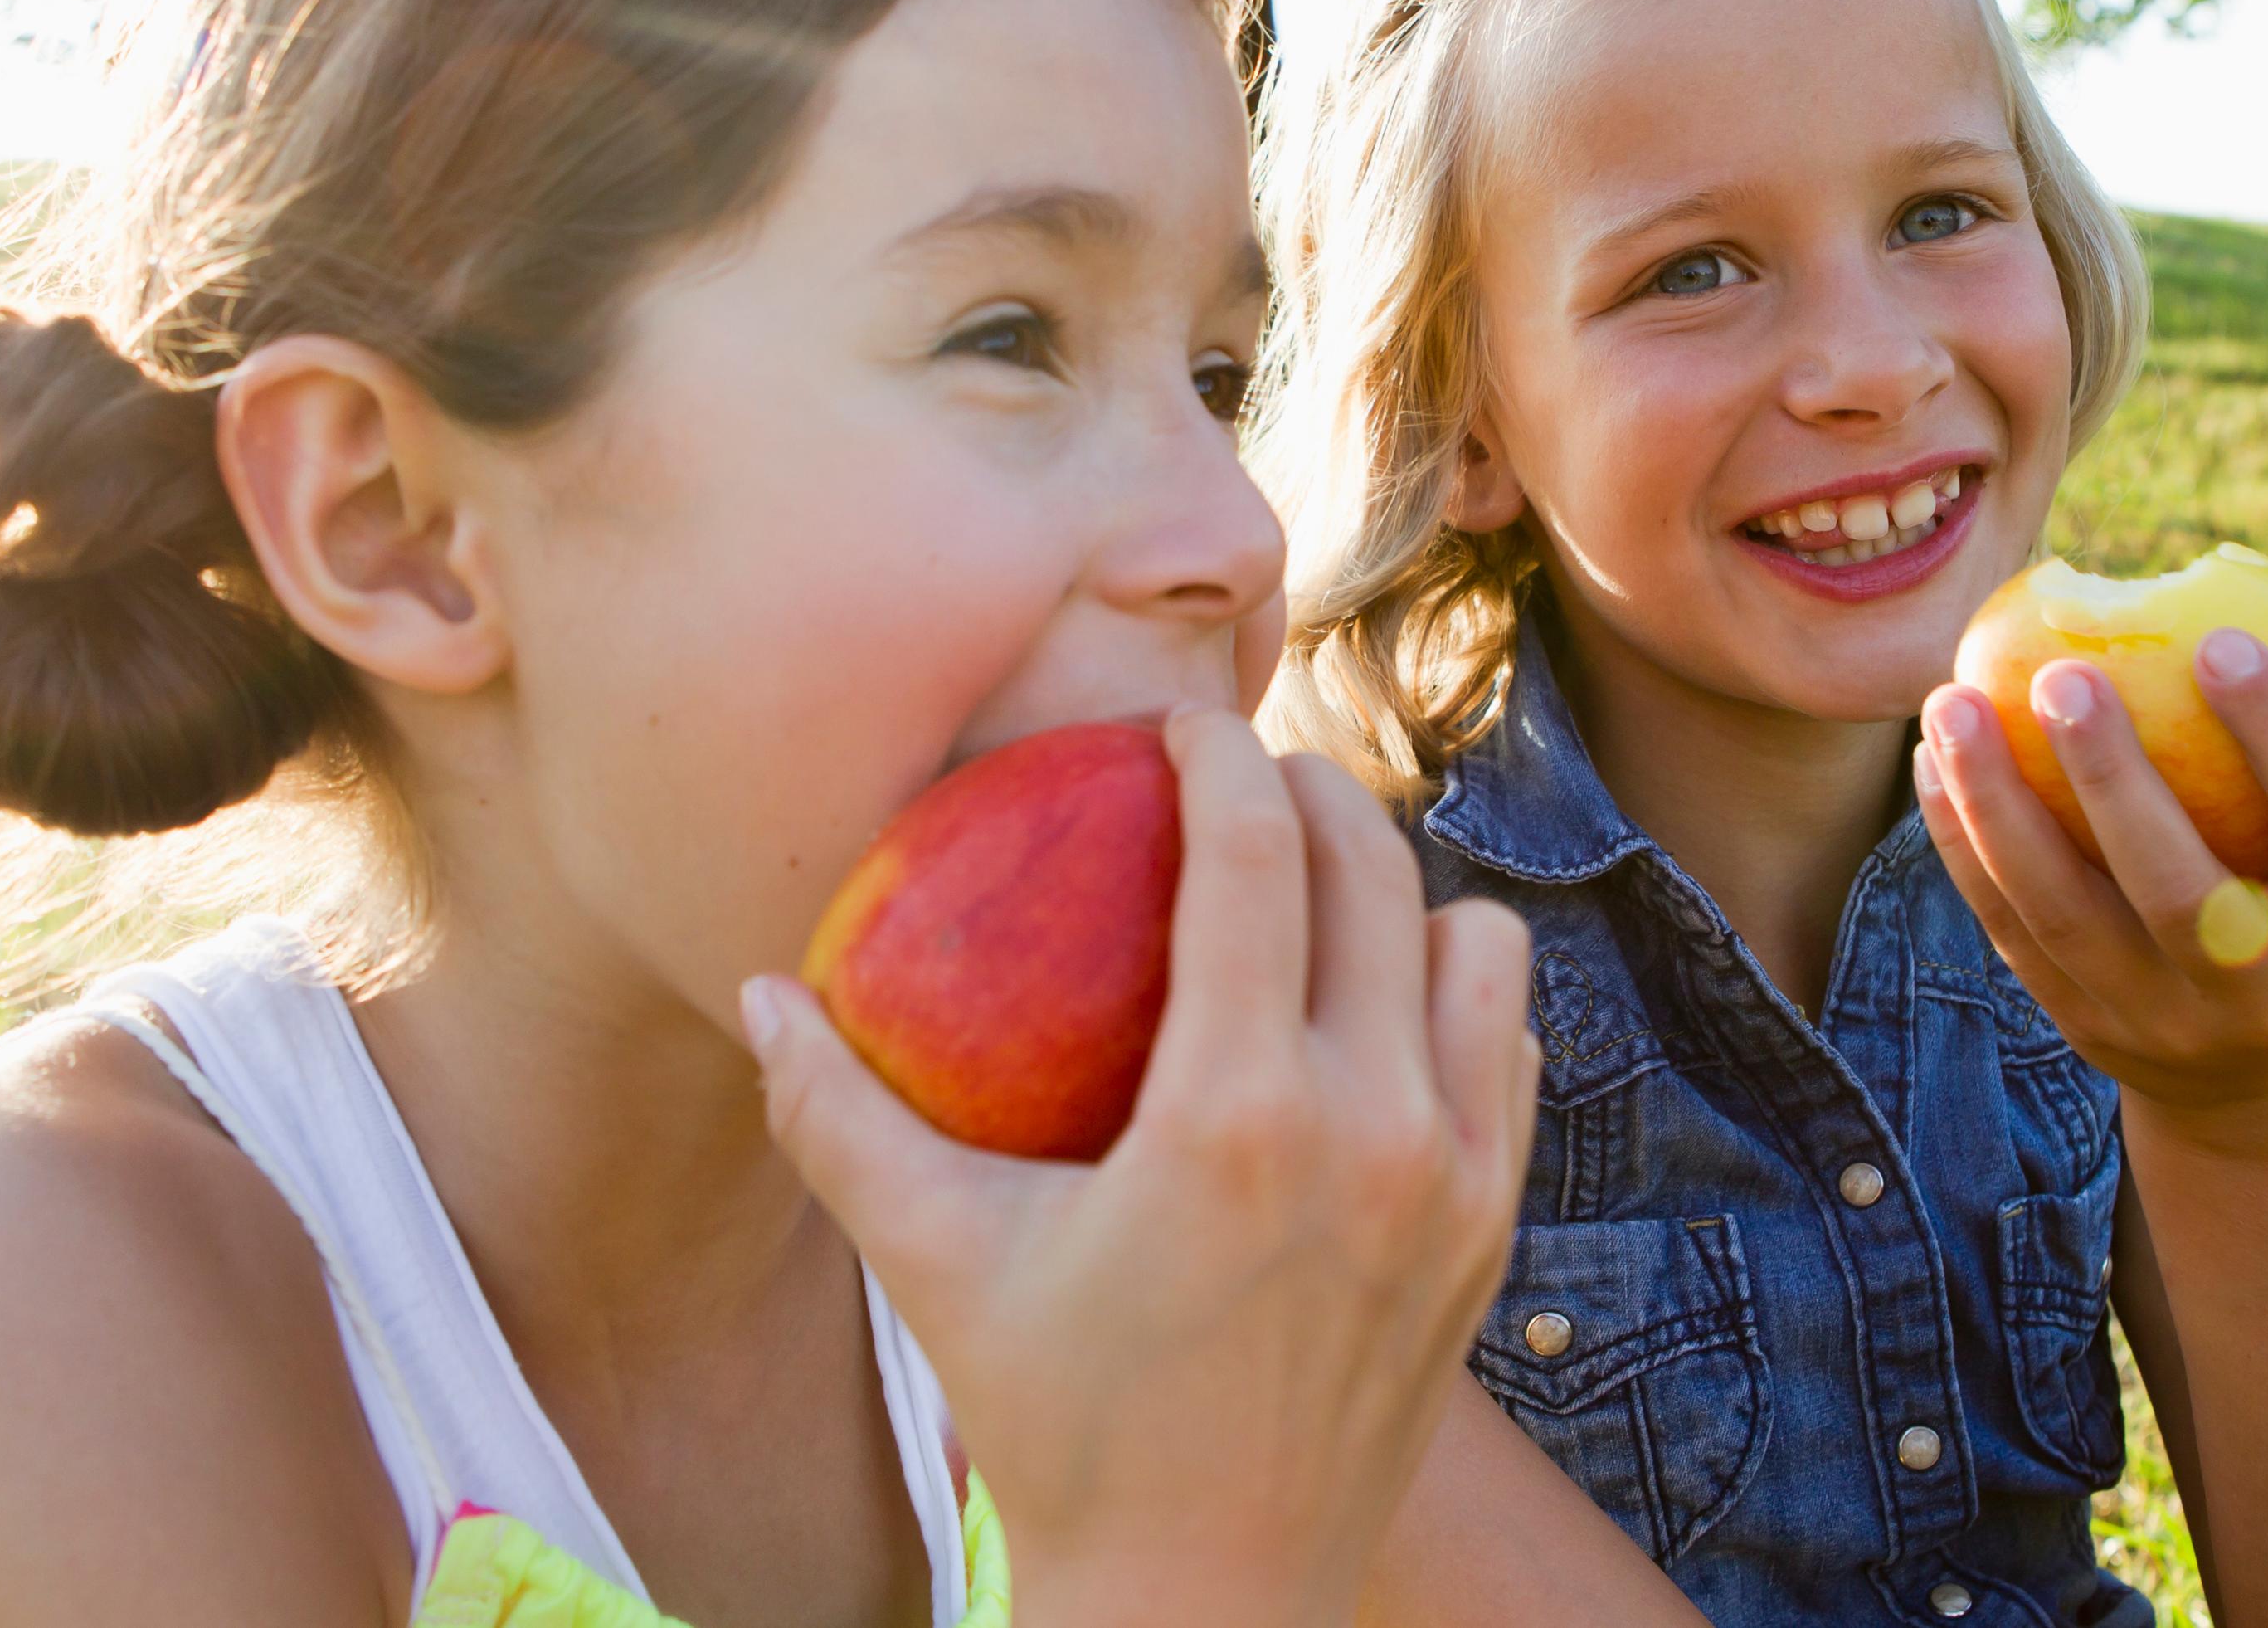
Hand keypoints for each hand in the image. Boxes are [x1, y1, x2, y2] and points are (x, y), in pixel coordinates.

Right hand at [741, 707, 1539, 1627]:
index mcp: (1240, 1117)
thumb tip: (756, 996)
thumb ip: (838, 1120)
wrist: (1208, 1597)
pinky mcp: (1494, 1231)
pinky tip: (1380, 1007)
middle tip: (1244, 782)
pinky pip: (1511, 1050)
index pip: (1258, 858)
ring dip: (1406, 893)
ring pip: (1480, 947)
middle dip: (1315, 793)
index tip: (1182, 727)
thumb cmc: (1058, 1427)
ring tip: (1323, 894)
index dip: (1223, 758)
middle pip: (1379, 871)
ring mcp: (1458, 1182)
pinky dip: (1458, 995)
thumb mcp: (935, 1265)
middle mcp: (1376, 1129)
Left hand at [1913, 633, 2267, 1122]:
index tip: (2218, 639)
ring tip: (1953, 702)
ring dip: (1997, 804)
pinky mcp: (2079, 1023)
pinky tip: (1933, 758)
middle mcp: (2262, 994)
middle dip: (2113, 779)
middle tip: (2062, 674)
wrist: (2254, 1077)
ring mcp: (2160, 1020)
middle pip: (2179, 889)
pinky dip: (1962, 841)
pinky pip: (2007, 926)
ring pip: (2063, 913)